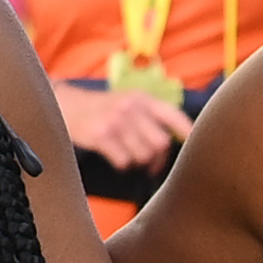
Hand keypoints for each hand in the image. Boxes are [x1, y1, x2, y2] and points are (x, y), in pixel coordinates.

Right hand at [60, 77, 186, 170]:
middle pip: (160, 144)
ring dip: (139, 162)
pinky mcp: (101, 136)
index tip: (195, 146)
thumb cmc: (104, 108)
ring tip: (131, 156)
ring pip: (143, 155)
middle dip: (158, 158)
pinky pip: (124, 161)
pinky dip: (123, 164)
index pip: (173, 115)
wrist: (66, 105)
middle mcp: (131, 108)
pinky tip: (116, 157)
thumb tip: (182, 139)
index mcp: (142, 98)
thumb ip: (153, 115)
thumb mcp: (129, 101)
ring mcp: (116, 122)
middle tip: (151, 164)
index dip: (188, 132)